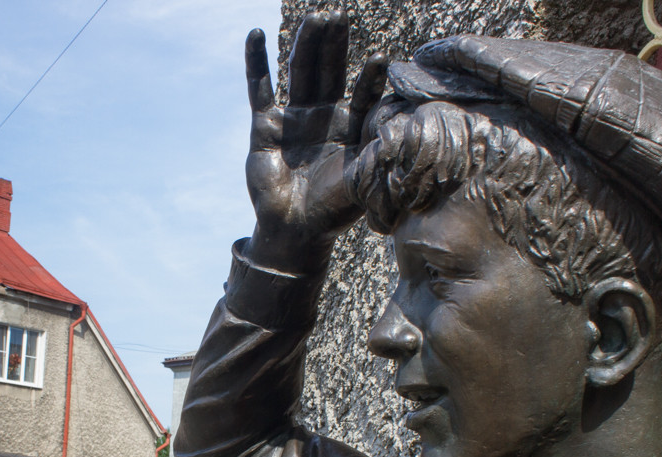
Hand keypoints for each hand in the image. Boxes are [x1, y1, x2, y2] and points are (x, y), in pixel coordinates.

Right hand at [244, 11, 385, 272]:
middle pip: (330, 72)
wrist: (295, 229)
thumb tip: (405, 125)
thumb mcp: (363, 179)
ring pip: (300, 73)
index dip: (370, 80)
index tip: (380, 61)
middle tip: (338, 14)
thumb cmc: (334, 210)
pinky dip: (256, 63)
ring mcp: (294, 118)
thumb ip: (380, 151)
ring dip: (307, 44)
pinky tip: (256, 35)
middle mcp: (324, 117)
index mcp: (350, 129)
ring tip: (316, 17)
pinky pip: (260, 89)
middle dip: (335, 44)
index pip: (363, 96)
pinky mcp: (265, 126)